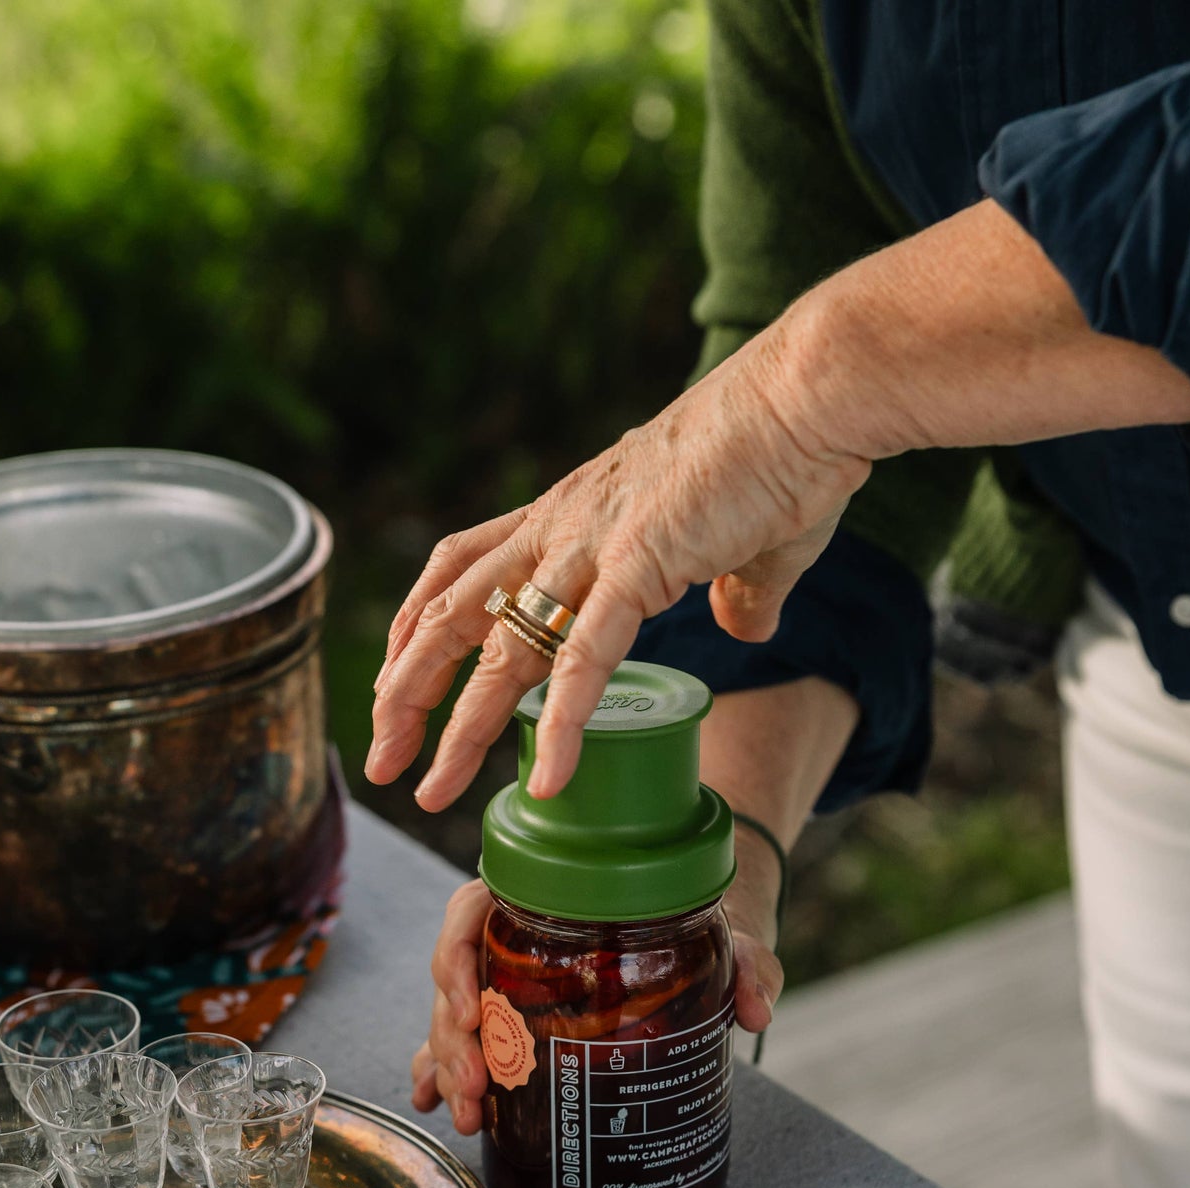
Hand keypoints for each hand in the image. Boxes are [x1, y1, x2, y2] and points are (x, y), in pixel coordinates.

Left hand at [369, 304, 866, 812]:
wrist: (812, 393)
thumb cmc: (785, 454)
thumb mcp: (744, 543)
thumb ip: (735, 592)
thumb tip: (746, 628)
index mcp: (570, 512)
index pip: (460, 570)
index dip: (418, 629)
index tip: (397, 688)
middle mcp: (562, 526)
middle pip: (451, 614)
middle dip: (406, 694)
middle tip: (378, 760)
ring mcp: (593, 545)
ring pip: (498, 645)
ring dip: (458, 726)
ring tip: (427, 792)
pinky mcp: (640, 565)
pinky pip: (583, 660)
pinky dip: (559, 726)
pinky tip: (546, 782)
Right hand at [410, 866, 782, 1134]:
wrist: (702, 945)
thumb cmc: (702, 929)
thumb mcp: (730, 941)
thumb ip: (748, 964)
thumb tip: (757, 1007)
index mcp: (543, 896)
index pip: (471, 912)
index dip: (459, 960)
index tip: (474, 1013)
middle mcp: (514, 937)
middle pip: (457, 979)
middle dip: (453, 1038)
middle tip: (477, 1086)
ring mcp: (509, 982)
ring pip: (456, 1019)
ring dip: (450, 1067)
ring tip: (469, 1115)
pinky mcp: (515, 1021)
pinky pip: (468, 1043)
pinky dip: (445, 1074)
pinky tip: (440, 1106)